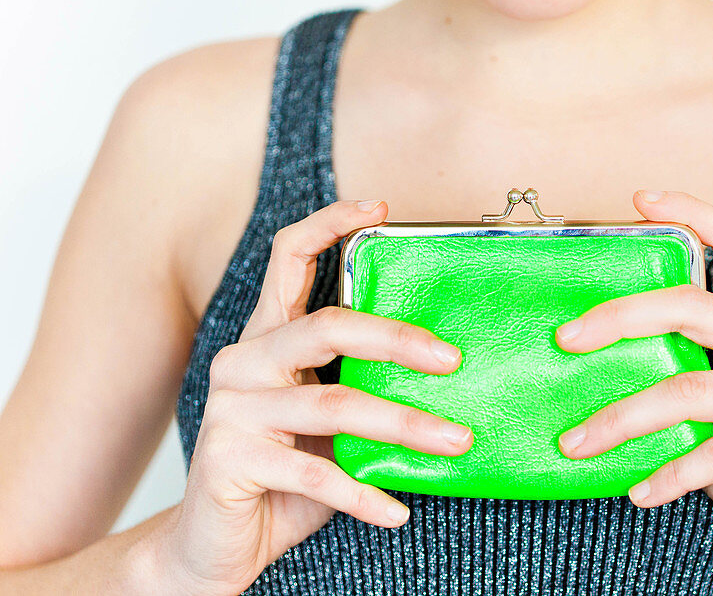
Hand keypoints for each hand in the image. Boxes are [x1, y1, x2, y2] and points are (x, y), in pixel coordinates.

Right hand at [158, 200, 473, 594]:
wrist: (216, 547)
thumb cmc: (285, 476)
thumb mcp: (328, 423)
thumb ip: (362, 386)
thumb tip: (447, 366)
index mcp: (269, 339)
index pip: (288, 259)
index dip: (328, 224)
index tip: (378, 207)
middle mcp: (244, 361)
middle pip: (326, 326)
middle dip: (397, 338)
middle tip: (453, 360)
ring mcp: (231, 410)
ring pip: (333, 402)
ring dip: (402, 424)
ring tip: (455, 441)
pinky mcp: (228, 460)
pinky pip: (314, 472)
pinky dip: (363, 494)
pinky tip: (396, 510)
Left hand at [553, 190, 712, 594]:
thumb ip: (683, 377)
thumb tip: (597, 367)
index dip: (692, 212)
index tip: (640, 200)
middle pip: (696, 306)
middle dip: (621, 317)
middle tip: (566, 339)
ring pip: (692, 389)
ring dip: (622, 420)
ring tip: (577, 443)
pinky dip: (668, 475)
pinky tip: (639, 491)